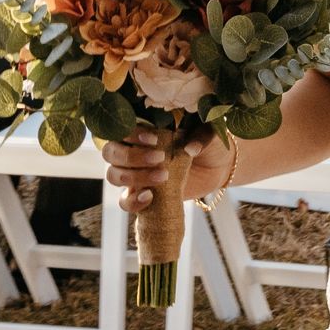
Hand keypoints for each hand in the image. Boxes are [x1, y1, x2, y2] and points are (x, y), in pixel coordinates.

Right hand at [102, 126, 227, 213]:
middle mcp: (134, 150)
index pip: (122, 129)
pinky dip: (132, 201)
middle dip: (130, 156)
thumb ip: (201, 136)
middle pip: (110, 152)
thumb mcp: (210, 133)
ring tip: (163, 176)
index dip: (131, 134)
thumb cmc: (209, 143)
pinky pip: (125, 201)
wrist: (218, 168)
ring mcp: (135, 173)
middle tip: (159, 158)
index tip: (153, 140)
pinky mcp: (141, 194)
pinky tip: (149, 197)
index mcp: (146, 129)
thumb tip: (190, 148)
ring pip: (113, 175)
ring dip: (133, 177)